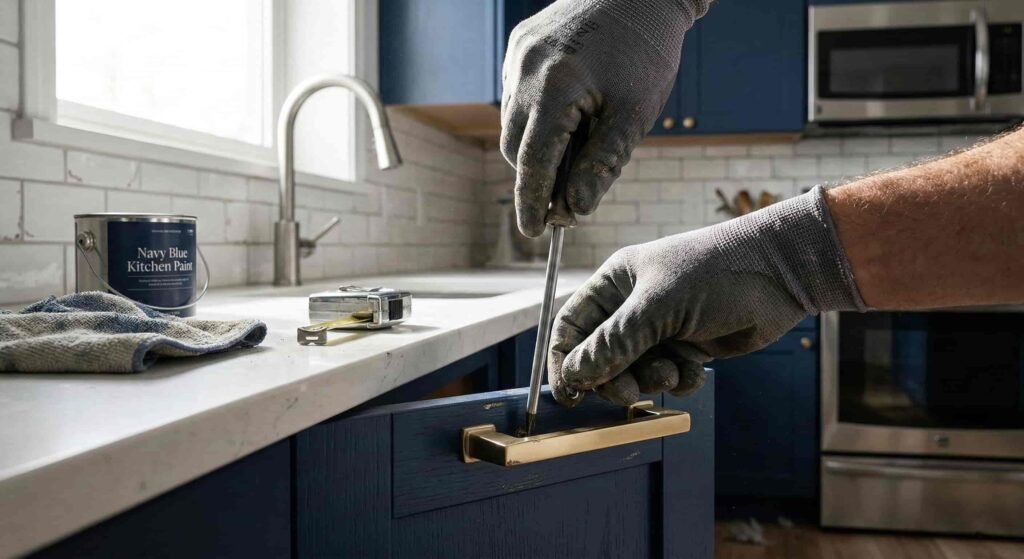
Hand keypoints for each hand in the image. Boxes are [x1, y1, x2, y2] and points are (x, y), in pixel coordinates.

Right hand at [501, 0, 708, 236]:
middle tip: (571, 192)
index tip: (535, 232)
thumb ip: (603, 164)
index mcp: (555, 90)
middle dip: (538, 175)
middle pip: (516, 148)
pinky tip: (571, 110)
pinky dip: (537, 114)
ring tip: (580, 141)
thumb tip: (577, 208)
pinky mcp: (518, 45)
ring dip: (537, 144)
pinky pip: (517, 94)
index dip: (532, 202)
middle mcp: (526, 72)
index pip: (533, 163)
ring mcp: (518, 56)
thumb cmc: (646, 51)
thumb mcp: (634, 114)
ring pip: (514, 122)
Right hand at [548, 187, 865, 405]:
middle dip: (612, 379)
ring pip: (634, 373)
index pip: (571, 326)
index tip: (568, 395)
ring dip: (649, 381)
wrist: (780, 274)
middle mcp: (633, 306)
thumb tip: (574, 375)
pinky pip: (668, 377)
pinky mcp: (688, 347)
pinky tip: (696, 368)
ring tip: (672, 371)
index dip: (564, 361)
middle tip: (629, 393)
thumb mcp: (659, 306)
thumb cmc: (716, 272)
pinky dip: (679, 381)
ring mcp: (661, 328)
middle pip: (599, 358)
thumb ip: (615, 341)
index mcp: (615, 283)